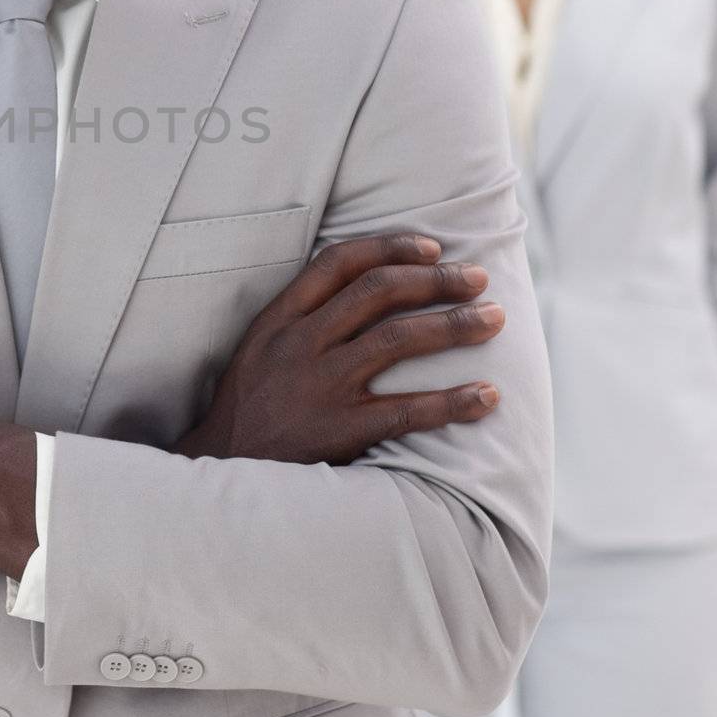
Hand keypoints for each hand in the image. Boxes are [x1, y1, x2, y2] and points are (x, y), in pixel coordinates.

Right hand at [174, 235, 503, 464]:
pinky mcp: (340, 431)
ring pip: (398, 340)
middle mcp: (300, 344)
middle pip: (377, 292)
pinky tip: (487, 396)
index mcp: (279, 319)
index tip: (432, 247)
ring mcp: (320, 386)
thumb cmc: (248, 406)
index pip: (338, 263)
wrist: (223, 469)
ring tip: (494, 319)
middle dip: (435, 279)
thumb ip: (300, 316)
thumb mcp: (258, 346)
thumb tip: (362, 284)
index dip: (390, 247)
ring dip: (454, 325)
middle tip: (477, 278)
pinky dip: (453, 402)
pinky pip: (407, 412)